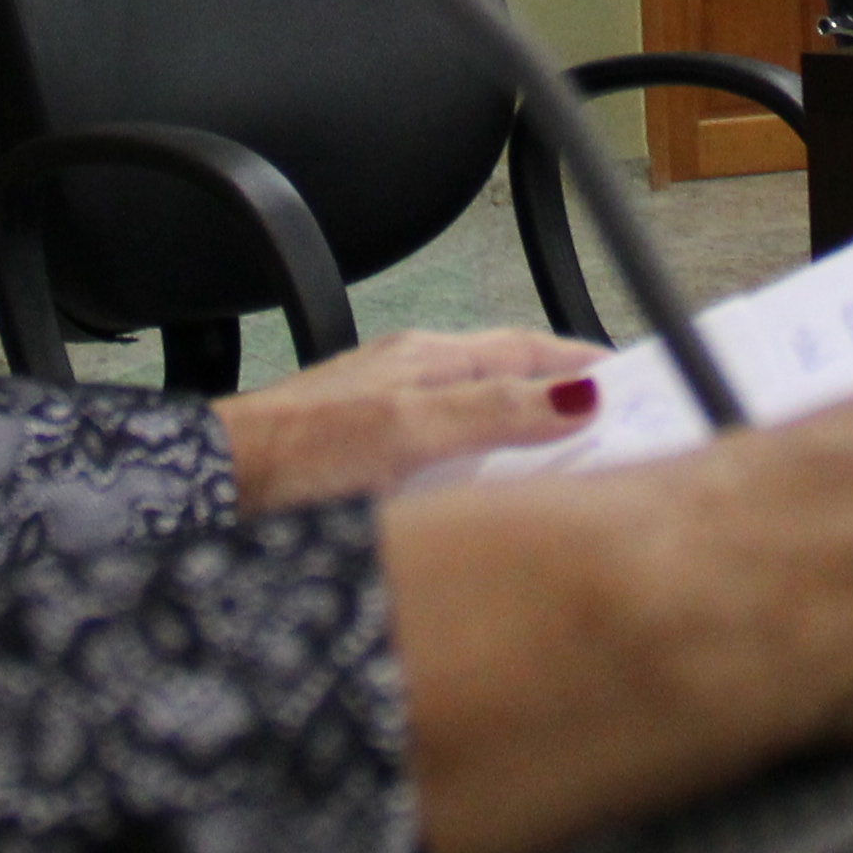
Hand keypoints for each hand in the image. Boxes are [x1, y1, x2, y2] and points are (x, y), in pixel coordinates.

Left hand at [222, 328, 611, 509]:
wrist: (218, 488)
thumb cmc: (299, 453)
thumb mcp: (409, 430)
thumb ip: (493, 412)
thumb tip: (578, 397)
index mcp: (430, 359)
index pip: (529, 351)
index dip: (583, 365)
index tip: (634, 381)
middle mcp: (412, 379)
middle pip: (508, 378)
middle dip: (563, 395)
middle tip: (619, 424)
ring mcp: (389, 414)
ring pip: (478, 414)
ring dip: (524, 432)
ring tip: (569, 463)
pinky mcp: (369, 455)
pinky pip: (449, 450)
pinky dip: (485, 467)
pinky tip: (489, 501)